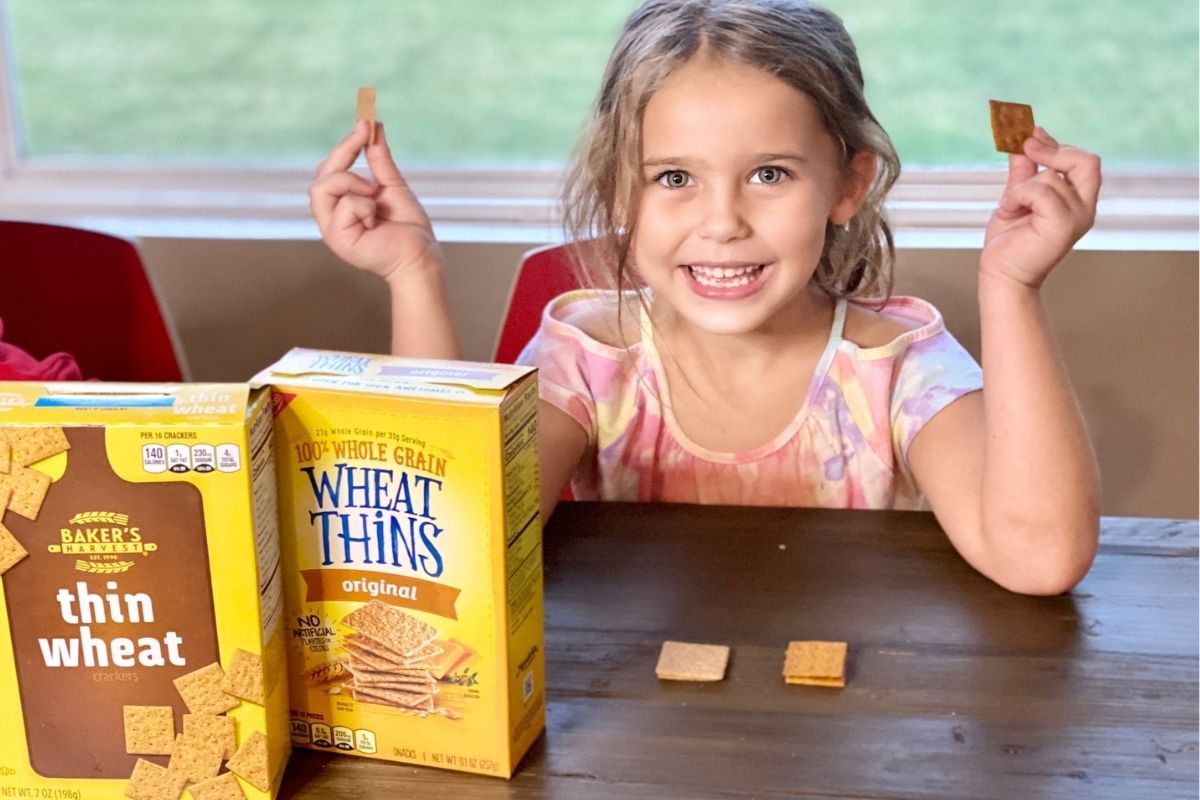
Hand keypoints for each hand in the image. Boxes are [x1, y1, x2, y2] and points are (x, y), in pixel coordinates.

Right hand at [309, 120, 441, 281]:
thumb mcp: (392, 185)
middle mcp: (331, 217)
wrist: (422, 255)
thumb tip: (373, 125)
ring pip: (321, 187)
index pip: (329, 170)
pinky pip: (344, 205)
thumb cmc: (409, 228)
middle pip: (320, 175)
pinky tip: (376, 219)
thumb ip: (379, 159)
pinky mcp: (338, 240)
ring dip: (352, 183)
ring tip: (374, 195)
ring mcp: (332, 230)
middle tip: (366, 145)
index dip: (344, 146)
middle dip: (343, 156)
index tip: (364, 124)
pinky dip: (364, 205)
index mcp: (341, 205)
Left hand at [981, 127, 1100, 288]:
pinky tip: (1009, 210)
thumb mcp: (1016, 196)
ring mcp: (1077, 217)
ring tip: (1010, 207)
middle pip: (1086, 161)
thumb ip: (1024, 170)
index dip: (1058, 144)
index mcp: (1078, 200)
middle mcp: (1084, 208)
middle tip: (1026, 148)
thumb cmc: (1009, 242)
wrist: (1001, 274)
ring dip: (1021, 187)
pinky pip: (1041, 191)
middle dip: (1053, 151)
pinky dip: (1019, 196)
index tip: (1032, 134)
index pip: (1083, 161)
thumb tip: (1025, 139)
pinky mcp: (1063, 226)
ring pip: (1051, 177)